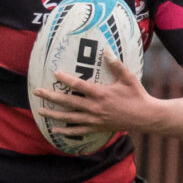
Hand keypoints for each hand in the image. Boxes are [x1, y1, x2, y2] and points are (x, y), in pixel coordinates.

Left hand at [33, 50, 156, 135]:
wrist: (146, 117)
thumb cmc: (137, 95)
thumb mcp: (128, 78)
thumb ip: (116, 64)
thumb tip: (106, 51)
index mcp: (101, 94)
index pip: (79, 86)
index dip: (66, 79)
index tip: (55, 73)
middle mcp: (95, 108)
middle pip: (68, 102)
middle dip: (51, 97)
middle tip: (37, 92)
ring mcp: (95, 119)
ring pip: (69, 118)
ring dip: (53, 114)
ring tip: (40, 111)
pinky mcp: (97, 128)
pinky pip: (78, 131)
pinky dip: (66, 131)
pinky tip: (55, 130)